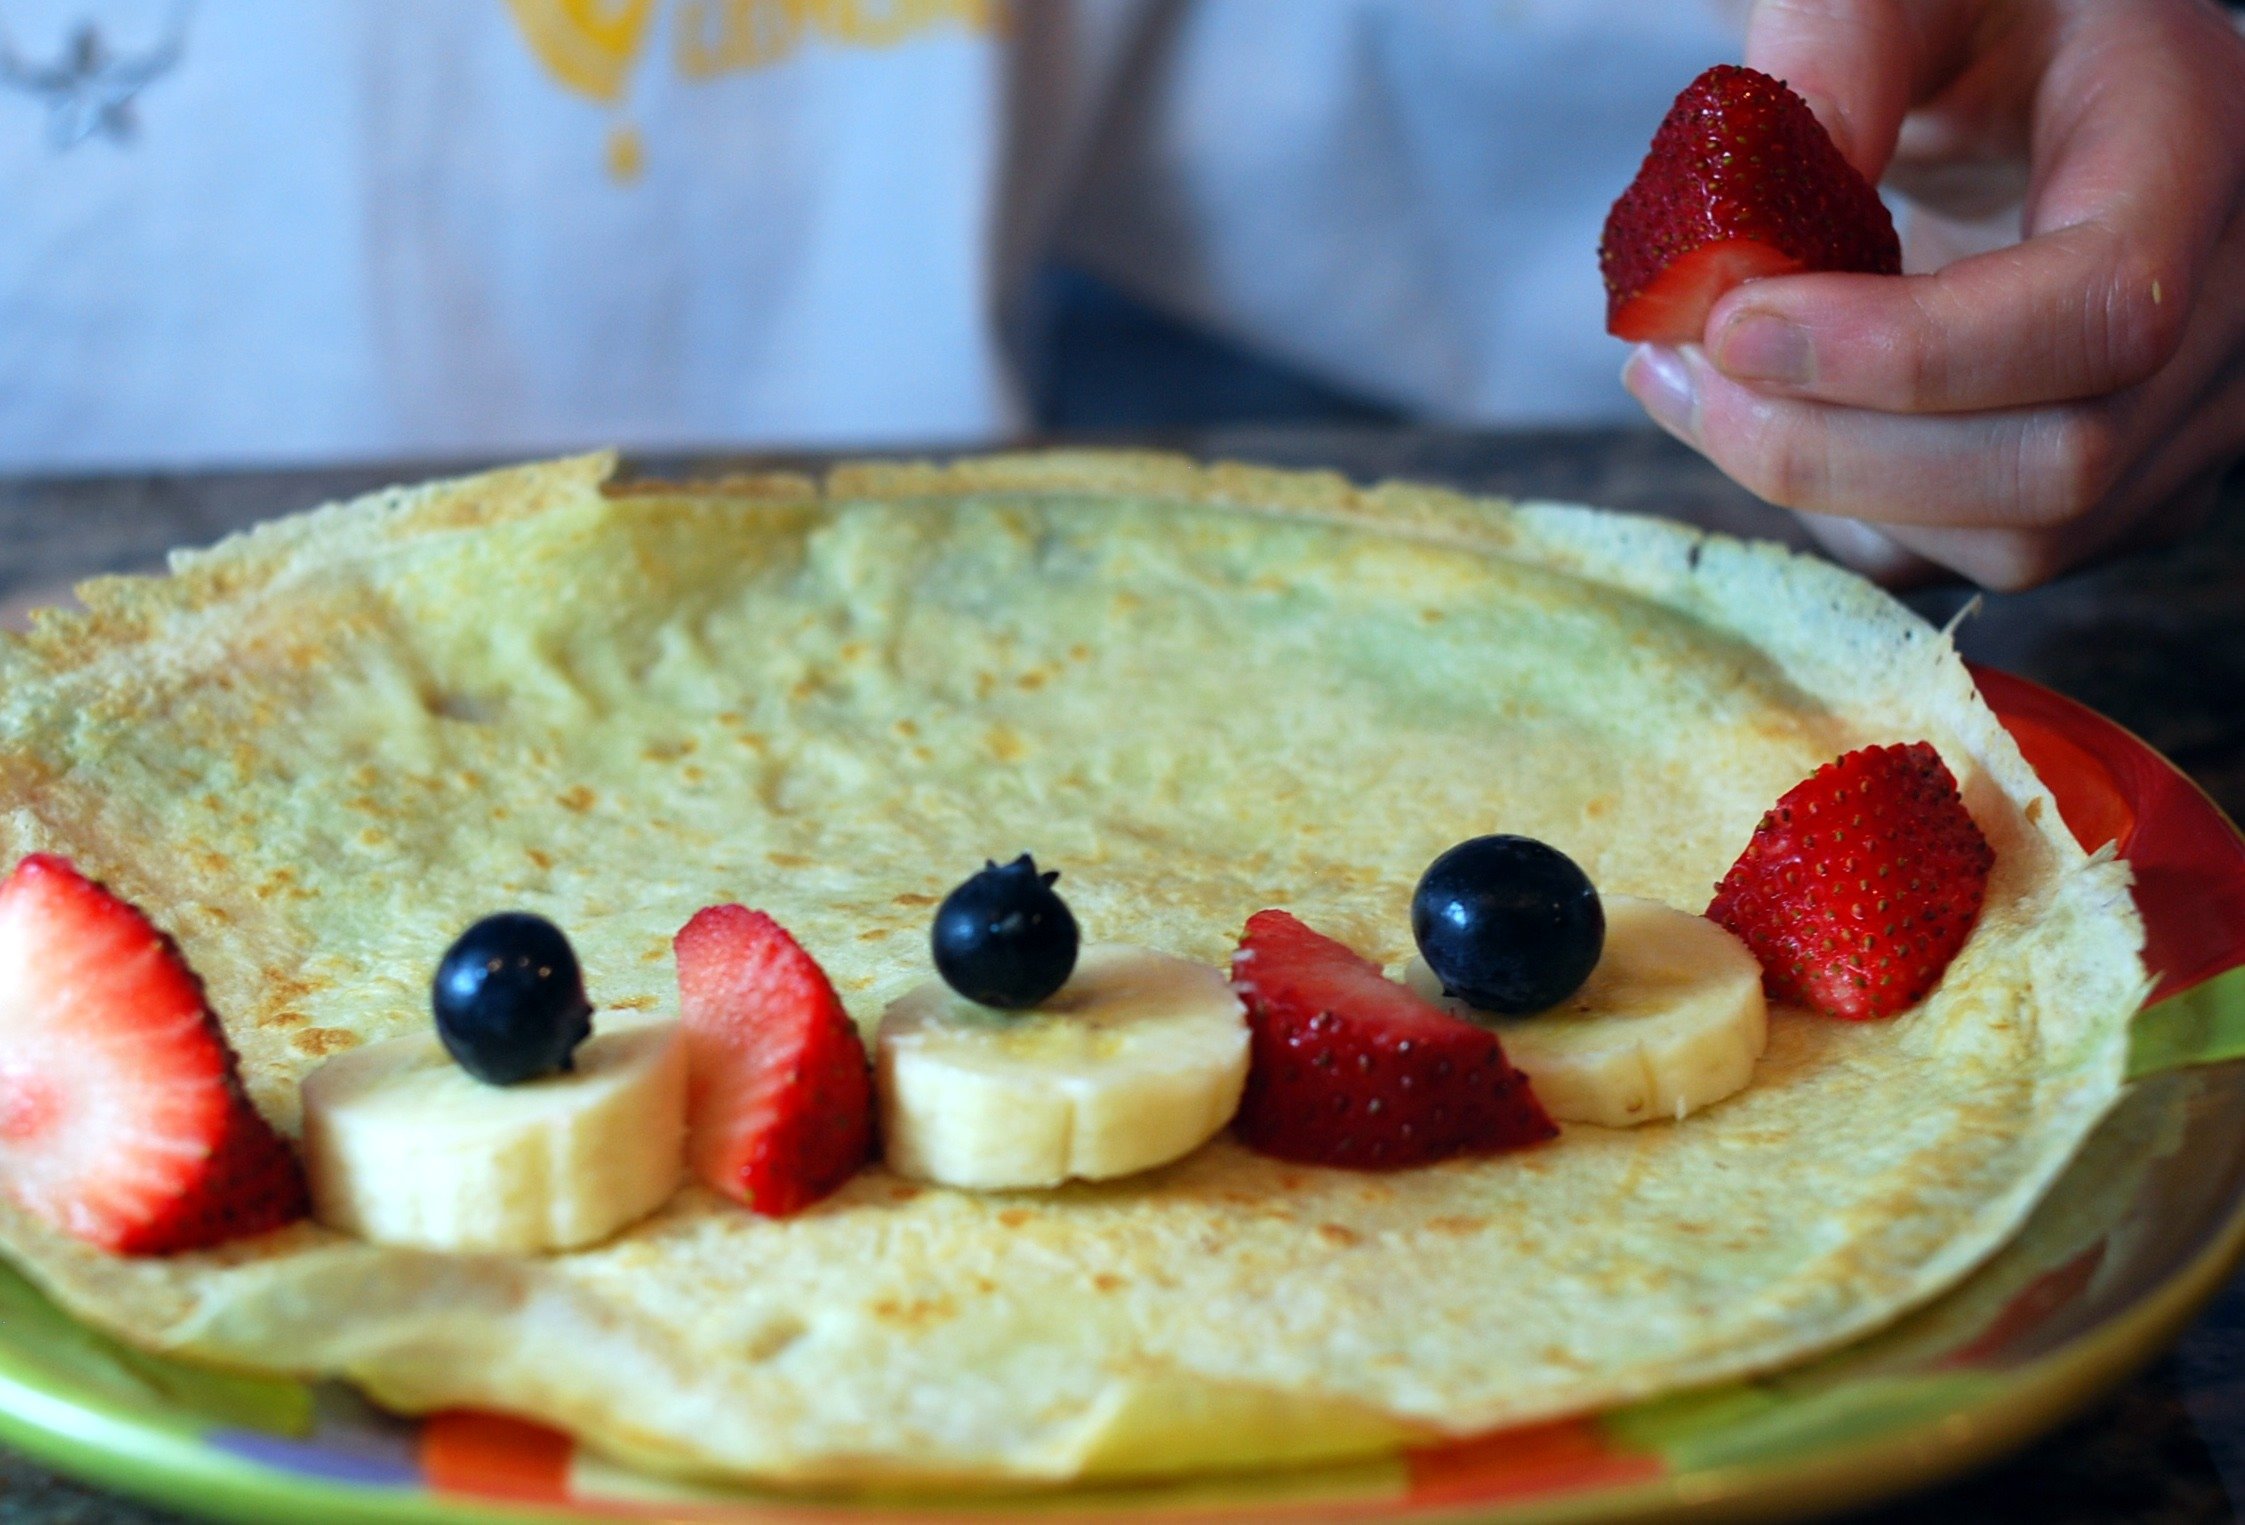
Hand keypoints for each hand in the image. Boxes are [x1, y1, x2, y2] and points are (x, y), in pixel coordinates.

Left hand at [1621, 0, 2244, 588]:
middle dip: (1833, 445)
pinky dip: (1842, 515)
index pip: (2102, 307)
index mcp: (2197, 137)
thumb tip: (1745, 250)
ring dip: (1818, 486)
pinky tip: (1767, 416)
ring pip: (2014, 541)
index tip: (1735, 326)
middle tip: (1680, 364)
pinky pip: (1969, 560)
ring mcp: (2189, 414)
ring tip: (1689, 379)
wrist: (2017, 66)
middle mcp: (2233, 296)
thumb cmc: (1958, 14)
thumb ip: (1829, 70)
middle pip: (2058, 462)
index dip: (1907, 355)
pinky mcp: (2116, 488)